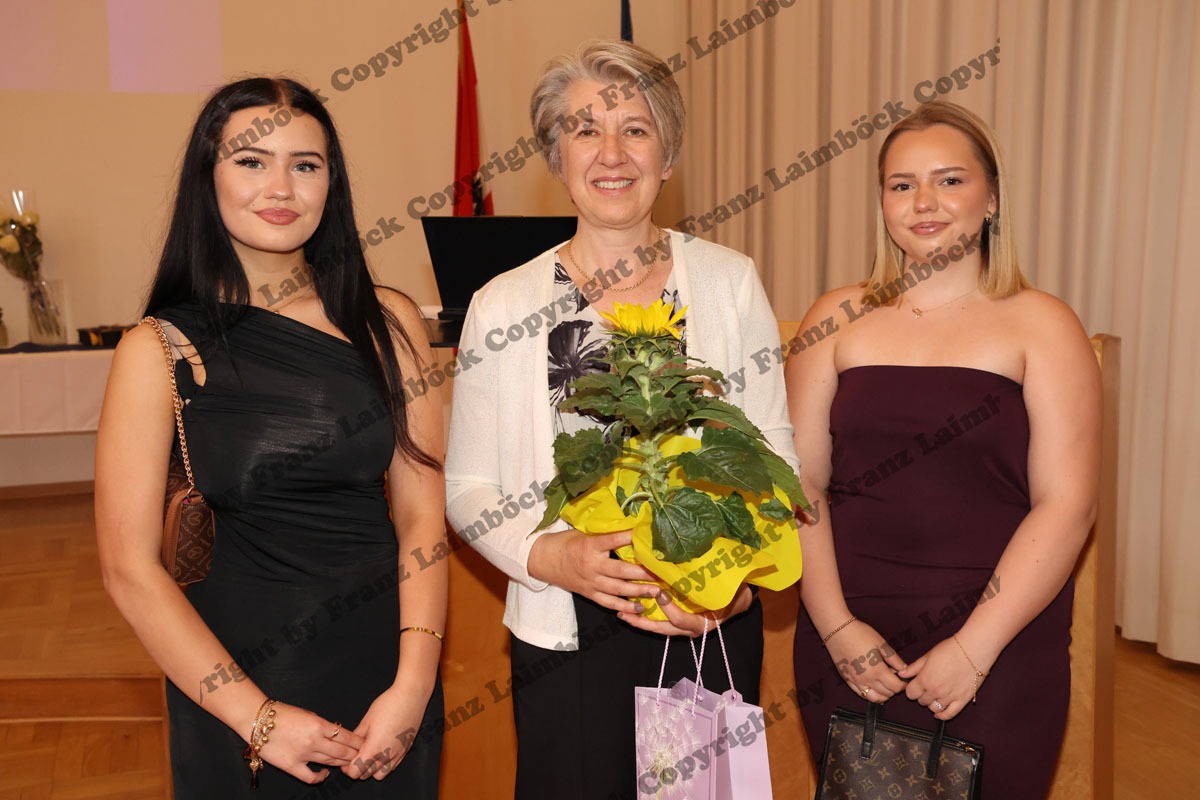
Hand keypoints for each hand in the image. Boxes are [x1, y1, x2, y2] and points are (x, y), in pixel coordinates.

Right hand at [256, 702, 365, 784]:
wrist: (258, 720)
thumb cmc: (284, 714)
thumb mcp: (309, 714)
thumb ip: (324, 725)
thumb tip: (338, 732)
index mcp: (319, 725)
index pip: (346, 737)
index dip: (358, 743)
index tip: (365, 745)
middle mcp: (314, 740)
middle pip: (342, 752)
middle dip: (354, 755)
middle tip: (362, 756)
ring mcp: (303, 754)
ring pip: (330, 763)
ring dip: (341, 764)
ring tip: (348, 763)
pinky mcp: (291, 766)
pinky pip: (310, 777)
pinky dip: (321, 777)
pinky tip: (325, 773)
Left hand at [341, 683, 432, 780]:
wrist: (411, 696)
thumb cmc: (388, 704)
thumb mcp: (367, 720)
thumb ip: (357, 737)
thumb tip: (349, 747)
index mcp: (374, 748)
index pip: (356, 772)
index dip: (348, 768)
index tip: (345, 760)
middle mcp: (387, 755)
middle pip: (366, 775)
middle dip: (357, 769)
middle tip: (354, 756)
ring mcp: (398, 754)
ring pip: (380, 774)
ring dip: (371, 770)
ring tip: (368, 755)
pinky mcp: (405, 750)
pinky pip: (392, 767)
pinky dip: (384, 765)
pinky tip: (381, 753)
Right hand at [528, 528, 657, 612]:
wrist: (543, 560)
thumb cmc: (566, 543)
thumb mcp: (583, 533)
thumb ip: (604, 534)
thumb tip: (629, 525)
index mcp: (590, 546)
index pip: (614, 540)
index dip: (631, 537)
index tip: (647, 535)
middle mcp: (592, 565)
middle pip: (621, 570)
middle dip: (643, 572)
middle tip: (662, 571)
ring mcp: (591, 582)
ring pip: (618, 589)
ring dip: (639, 591)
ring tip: (658, 591)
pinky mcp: (589, 593)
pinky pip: (609, 603)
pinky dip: (625, 607)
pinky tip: (641, 607)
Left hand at [618, 584, 754, 636]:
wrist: (739, 597)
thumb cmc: (733, 590)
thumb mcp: (726, 588)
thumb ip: (710, 584)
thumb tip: (693, 564)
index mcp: (705, 623)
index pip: (682, 621)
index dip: (669, 609)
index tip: (659, 594)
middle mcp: (693, 629)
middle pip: (664, 629)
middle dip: (644, 623)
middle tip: (625, 614)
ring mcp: (685, 627)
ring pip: (660, 628)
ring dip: (641, 621)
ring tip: (623, 613)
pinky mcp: (680, 622)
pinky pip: (661, 622)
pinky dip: (647, 616)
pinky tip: (633, 608)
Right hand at [824, 620, 907, 701]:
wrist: (837, 630)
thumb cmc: (859, 633)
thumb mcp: (881, 643)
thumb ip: (894, 659)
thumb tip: (905, 669)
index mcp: (877, 670)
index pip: (896, 687)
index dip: (903, 685)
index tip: (904, 681)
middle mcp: (867, 679)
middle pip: (886, 694)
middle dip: (894, 689)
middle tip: (896, 681)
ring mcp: (856, 681)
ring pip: (873, 698)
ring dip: (883, 696)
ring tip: (886, 687)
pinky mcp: (847, 679)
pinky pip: (860, 694)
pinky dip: (869, 695)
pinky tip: (873, 688)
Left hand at [898, 637, 987, 720]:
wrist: (973, 650)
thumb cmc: (950, 649)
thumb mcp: (928, 656)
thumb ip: (914, 667)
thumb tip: (901, 673)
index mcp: (924, 680)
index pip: (910, 694)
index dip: (911, 689)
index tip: (915, 685)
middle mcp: (935, 691)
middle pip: (921, 701)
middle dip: (922, 695)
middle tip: (927, 687)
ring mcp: (949, 697)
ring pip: (934, 708)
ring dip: (932, 703)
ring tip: (935, 695)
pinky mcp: (962, 700)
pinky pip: (950, 714)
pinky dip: (943, 716)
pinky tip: (939, 713)